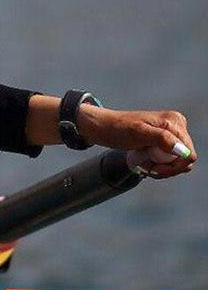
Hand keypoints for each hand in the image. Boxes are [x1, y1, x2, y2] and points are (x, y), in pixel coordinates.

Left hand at [79, 104, 196, 178]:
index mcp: (174, 121)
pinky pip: (168, 161)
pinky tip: (144, 162)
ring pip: (177, 163)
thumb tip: (183, 151)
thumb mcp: (138, 133)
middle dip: (167, 168)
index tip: (155, 168)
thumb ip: (162, 139)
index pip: (188, 153)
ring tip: (144, 163)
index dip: (174, 166)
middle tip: (148, 167)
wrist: (103, 128)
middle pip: (184, 160)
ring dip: (161, 168)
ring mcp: (170, 135)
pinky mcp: (163, 142)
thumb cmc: (117, 128)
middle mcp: (176, 127)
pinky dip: (156, 165)